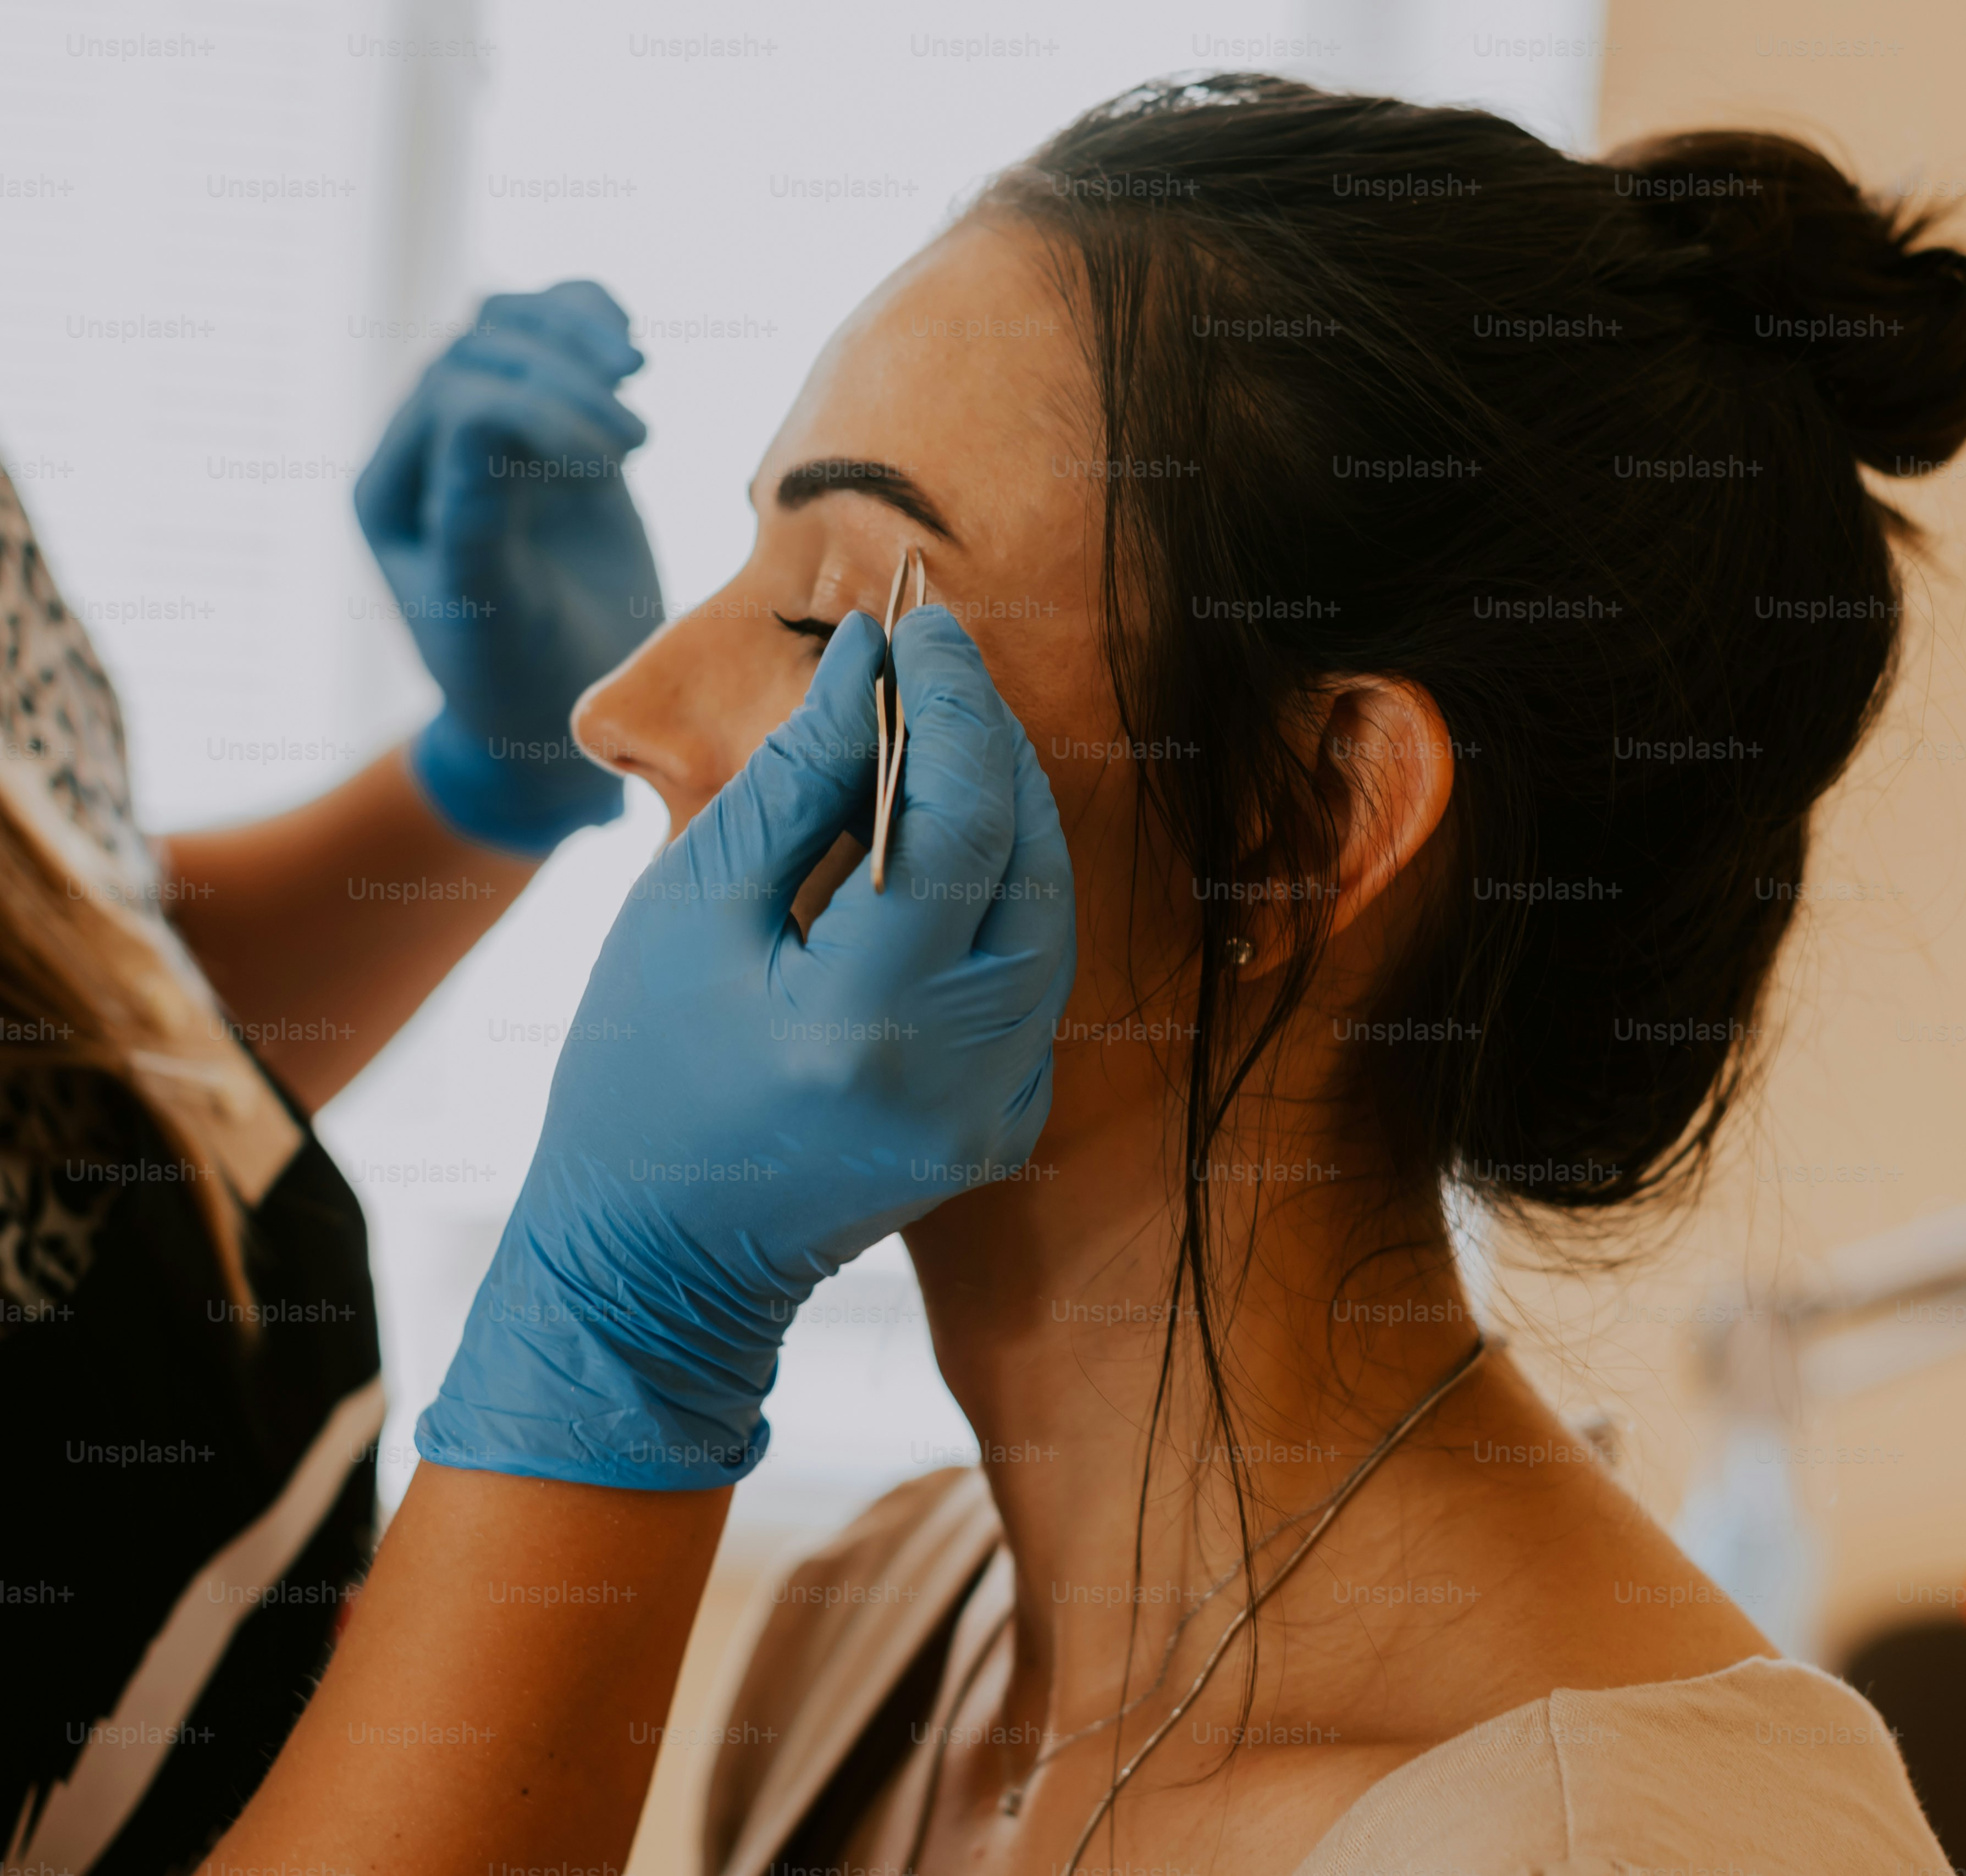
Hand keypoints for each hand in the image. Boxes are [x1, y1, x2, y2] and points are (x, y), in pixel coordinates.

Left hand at [355, 280, 662, 854]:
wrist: (565, 711)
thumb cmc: (518, 680)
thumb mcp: (490, 615)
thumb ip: (476, 519)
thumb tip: (492, 413)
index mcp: (394, 493)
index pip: (456, 401)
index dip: (537, 413)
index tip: (615, 466)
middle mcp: (429, 448)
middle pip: (481, 350)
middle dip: (562, 374)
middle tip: (639, 442)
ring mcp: (489, 431)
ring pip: (511, 327)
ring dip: (573, 334)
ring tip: (635, 371)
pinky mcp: (550, 428)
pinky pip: (555, 339)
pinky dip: (590, 322)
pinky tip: (630, 350)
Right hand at [416, 608, 1075, 1485]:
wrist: (656, 1260)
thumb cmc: (638, 1075)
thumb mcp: (690, 906)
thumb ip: (796, 778)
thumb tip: (871, 661)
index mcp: (868, 1018)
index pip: (962, 819)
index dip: (956, 705)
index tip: (928, 625)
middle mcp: (961, 1072)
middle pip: (1030, 860)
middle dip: (992, 746)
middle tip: (941, 664)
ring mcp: (998, 1109)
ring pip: (1049, 915)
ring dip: (1006, 814)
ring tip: (941, 736)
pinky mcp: (1009, 1124)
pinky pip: (1036, 979)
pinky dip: (1004, 897)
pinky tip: (947, 846)